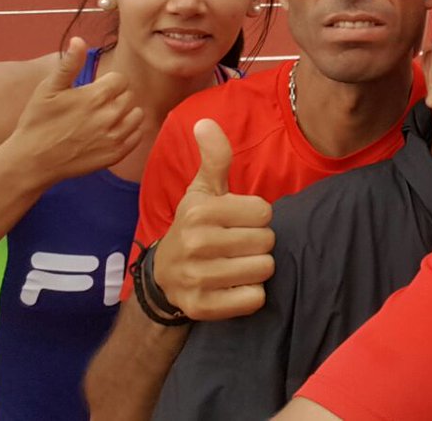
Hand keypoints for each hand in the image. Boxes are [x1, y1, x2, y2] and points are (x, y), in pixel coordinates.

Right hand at [8, 37, 142, 186]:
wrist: (32, 161)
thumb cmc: (38, 121)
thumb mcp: (48, 89)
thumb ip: (69, 64)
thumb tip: (79, 40)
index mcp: (96, 96)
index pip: (121, 79)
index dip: (107, 83)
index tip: (93, 91)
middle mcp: (110, 116)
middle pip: (129, 96)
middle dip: (115, 97)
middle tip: (94, 106)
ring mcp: (114, 137)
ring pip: (137, 115)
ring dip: (125, 114)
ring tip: (103, 119)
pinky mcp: (116, 154)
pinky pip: (137, 135)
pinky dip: (128, 132)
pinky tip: (109, 133)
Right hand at [152, 118, 274, 320]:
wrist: (164, 276)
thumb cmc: (196, 226)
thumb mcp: (203, 190)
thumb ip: (214, 158)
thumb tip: (205, 122)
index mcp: (199, 211)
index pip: (264, 212)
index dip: (257, 217)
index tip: (239, 221)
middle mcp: (195, 243)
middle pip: (267, 242)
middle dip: (259, 243)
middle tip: (238, 245)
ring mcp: (196, 278)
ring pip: (263, 270)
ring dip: (257, 268)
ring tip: (237, 263)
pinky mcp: (202, 307)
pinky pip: (254, 299)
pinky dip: (251, 295)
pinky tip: (234, 286)